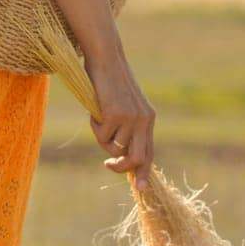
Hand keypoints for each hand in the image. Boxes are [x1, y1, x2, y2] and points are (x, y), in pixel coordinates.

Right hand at [85, 47, 155, 190]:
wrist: (106, 57)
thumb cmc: (109, 80)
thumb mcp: (124, 104)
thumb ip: (126, 126)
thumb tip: (119, 153)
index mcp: (149, 118)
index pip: (149, 151)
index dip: (143, 171)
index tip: (139, 188)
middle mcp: (144, 120)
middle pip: (138, 158)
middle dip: (122, 168)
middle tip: (108, 165)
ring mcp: (131, 118)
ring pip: (113, 147)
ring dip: (101, 136)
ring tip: (99, 115)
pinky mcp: (116, 115)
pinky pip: (102, 136)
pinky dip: (94, 126)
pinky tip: (96, 108)